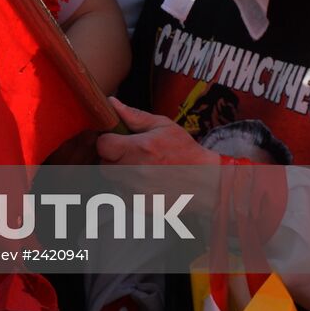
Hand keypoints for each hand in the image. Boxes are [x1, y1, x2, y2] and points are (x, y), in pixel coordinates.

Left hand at [96, 98, 221, 212]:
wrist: (206, 183)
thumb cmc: (185, 151)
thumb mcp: (163, 126)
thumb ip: (134, 116)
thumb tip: (112, 103)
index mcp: (140, 149)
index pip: (103, 145)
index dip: (107, 140)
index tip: (117, 140)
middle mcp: (135, 172)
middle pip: (103, 163)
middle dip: (112, 157)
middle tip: (130, 154)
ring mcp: (137, 192)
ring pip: (111, 180)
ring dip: (119, 173)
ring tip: (140, 168)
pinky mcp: (140, 206)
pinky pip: (121, 194)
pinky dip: (127, 188)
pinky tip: (144, 182)